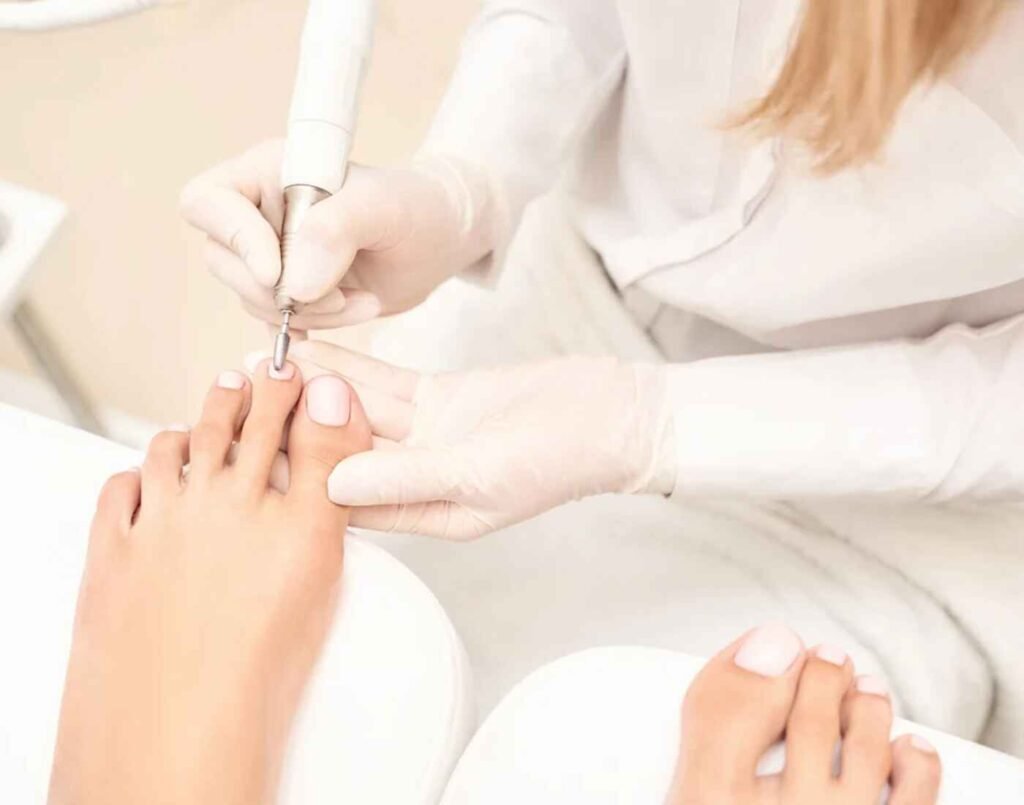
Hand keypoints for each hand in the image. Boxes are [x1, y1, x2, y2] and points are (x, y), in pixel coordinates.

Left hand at [49, 363, 371, 804]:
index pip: (288, 426)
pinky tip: (146, 473)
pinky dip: (135, 474)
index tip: (302, 371)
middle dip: (252, 391)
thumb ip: (330, 476)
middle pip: (232, 426)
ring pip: (174, 447)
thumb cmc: (261, 657)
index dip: (297, 390)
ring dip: (196, 421)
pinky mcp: (113, 552)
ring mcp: (158, 522)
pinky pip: (119, 492)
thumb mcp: (322, 558)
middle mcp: (214, 500)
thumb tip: (334, 412)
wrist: (181, 715)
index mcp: (275, 506)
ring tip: (209, 406)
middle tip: (261, 371)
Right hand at [179, 139, 497, 328]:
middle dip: (280, 291)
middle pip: (223, 260)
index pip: (207, 202)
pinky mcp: (290, 291)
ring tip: (362, 301)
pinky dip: (312, 328)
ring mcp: (271, 254)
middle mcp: (259, 212)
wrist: (441, 241)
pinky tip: (351, 312)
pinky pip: (276, 322)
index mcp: (268, 172)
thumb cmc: (417, 208)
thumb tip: (293, 282)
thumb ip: (337, 230)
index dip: (235, 240)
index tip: (278, 271)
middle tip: (340, 297)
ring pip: (253, 299)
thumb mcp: (387, 208)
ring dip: (309, 313)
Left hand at [269, 341, 675, 539]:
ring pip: (356, 412)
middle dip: (289, 426)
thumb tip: (330, 486)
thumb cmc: (558, 460)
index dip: (290, 480)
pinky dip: (352, 365)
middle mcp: (417, 479)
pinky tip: (314, 346)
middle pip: (338, 453)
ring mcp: (428, 437)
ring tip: (259, 363)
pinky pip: (386, 384)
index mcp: (424, 515)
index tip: (242, 453)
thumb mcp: (477, 476)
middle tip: (238, 397)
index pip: (342, 504)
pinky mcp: (442, 400)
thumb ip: (407, 478)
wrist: (610, 416)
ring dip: (312, 388)